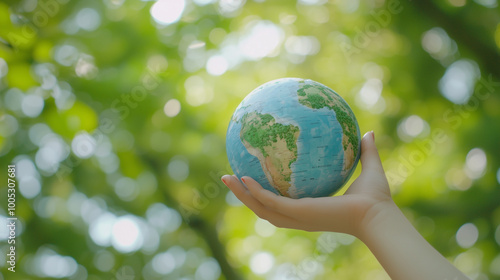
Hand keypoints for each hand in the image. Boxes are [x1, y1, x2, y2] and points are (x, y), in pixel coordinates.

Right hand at [222, 131, 392, 236]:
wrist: (378, 214)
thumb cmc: (377, 199)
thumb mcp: (368, 167)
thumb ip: (366, 151)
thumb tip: (368, 132)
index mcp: (309, 209)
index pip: (281, 204)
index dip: (264, 193)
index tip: (253, 178)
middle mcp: (299, 216)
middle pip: (262, 208)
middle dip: (243, 195)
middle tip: (229, 177)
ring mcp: (297, 216)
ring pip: (260, 208)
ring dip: (242, 195)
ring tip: (227, 178)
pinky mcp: (299, 213)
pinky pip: (271, 202)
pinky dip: (255, 192)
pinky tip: (245, 178)